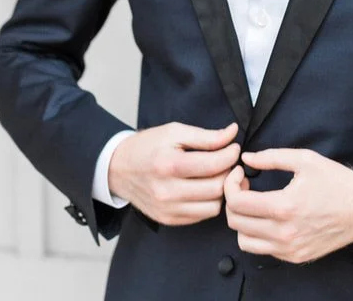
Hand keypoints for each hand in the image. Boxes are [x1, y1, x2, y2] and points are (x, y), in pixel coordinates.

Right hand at [108, 121, 239, 225]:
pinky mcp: (168, 220)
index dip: (231, 154)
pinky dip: (209, 201)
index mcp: (169, 165)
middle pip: (217, 188)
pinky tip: (205, 187)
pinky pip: (202, 215)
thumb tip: (232, 134)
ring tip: (218, 174)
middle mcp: (167, 192)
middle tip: (229, 161)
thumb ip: (206, 136)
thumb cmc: (148, 146)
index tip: (233, 147)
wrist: (118, 169)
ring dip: (222, 190)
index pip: (214, 165)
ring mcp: (168, 209)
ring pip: (214, 206)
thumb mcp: (175, 132)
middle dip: (229, 172)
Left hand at [224, 148, 352, 263]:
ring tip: (254, 203)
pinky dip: (256, 234)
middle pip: (235, 222)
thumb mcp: (304, 160)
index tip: (240, 172)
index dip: (230, 184)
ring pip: (243, 240)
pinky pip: (261, 249)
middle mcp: (283, 233)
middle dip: (233, 199)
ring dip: (242, 220)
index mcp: (284, 207)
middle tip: (245, 185)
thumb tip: (247, 158)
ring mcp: (288, 249)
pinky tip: (267, 216)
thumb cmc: (335, 182)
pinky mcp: (294, 257)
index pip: (237, 202)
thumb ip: (271, 157)